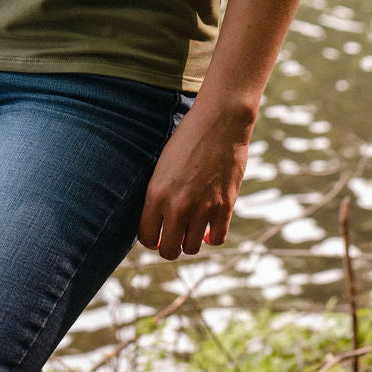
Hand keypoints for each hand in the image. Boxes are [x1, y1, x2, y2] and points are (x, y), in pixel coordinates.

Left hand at [138, 100, 251, 260]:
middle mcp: (178, 206)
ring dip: (190, 241)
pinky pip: (216, 239)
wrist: (220, 120)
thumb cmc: (188, 138)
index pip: (147, 238)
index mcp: (156, 194)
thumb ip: (159, 195)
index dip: (151, 239)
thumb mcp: (163, 166)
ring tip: (191, 228)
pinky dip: (211, 236)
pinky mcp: (225, 206)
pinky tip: (208, 226)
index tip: (156, 234)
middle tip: (173, 235)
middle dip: (169, 247)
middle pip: (169, 250)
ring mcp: (202, 208)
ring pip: (192, 248)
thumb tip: (158, 221)